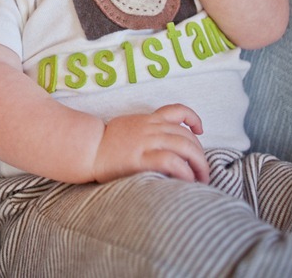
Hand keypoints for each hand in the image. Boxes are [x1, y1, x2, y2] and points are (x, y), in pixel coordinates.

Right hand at [93, 104, 209, 183]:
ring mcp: (146, 142)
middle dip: (200, 154)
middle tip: (204, 171)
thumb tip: (164, 141)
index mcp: (148, 119)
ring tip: (201, 179)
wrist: (87, 148)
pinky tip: (187, 180)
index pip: (177, 111)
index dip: (194, 119)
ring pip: (183, 146)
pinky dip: (184, 171)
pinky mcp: (140, 159)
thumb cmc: (106, 142)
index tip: (200, 130)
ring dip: (198, 164)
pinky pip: (170, 161)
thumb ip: (147, 130)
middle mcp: (150, 128)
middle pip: (186, 135)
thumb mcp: (129, 126)